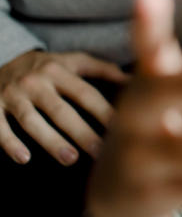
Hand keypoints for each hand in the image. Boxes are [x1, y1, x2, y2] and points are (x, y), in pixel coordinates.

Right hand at [0, 49, 127, 164]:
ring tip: (70, 158)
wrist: (0, 57)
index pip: (85, 94)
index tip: (121, 129)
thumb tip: (134, 80)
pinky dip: (10, 143)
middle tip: (100, 152)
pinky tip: (24, 158)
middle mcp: (35, 82)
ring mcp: (12, 95)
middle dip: (81, 132)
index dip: (103, 111)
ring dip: (50, 141)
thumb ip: (102, 69)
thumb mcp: (72, 61)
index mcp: (58, 71)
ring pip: (31, 121)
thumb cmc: (45, 66)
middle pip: (61, 110)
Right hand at [84, 0, 181, 216]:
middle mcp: (134, 115)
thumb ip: (179, 41)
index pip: (145, 43)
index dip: (147, 20)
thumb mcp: (164, 79)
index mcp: (147, 78)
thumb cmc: (165, 115)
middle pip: (165, 96)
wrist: (123, 186)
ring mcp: (140, 159)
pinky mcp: (153, 197)